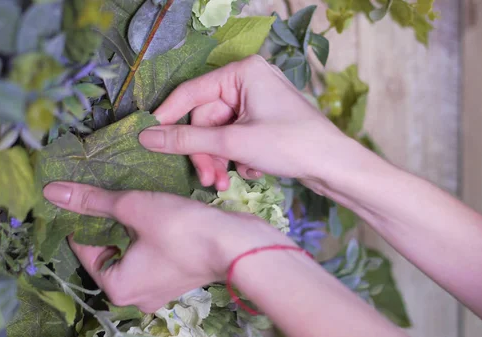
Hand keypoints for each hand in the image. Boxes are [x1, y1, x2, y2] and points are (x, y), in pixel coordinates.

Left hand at [43, 182, 292, 311]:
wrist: (239, 244)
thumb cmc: (185, 231)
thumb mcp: (134, 208)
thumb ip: (93, 200)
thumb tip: (53, 193)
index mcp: (118, 287)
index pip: (85, 246)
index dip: (82, 214)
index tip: (82, 188)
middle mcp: (136, 294)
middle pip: (108, 248)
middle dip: (108, 218)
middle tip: (105, 186)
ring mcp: (159, 286)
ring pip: (131, 248)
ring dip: (129, 222)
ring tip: (128, 193)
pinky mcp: (177, 274)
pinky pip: (151, 251)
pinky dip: (148, 231)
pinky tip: (153, 207)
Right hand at [138, 55, 363, 190]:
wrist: (335, 166)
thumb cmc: (290, 144)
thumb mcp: (234, 142)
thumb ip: (187, 139)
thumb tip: (147, 137)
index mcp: (242, 72)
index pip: (191, 92)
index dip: (168, 117)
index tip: (147, 138)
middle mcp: (248, 81)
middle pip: (205, 119)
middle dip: (205, 152)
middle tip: (208, 179)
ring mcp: (256, 101)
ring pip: (219, 133)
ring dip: (219, 160)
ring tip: (226, 183)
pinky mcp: (263, 120)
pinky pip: (235, 137)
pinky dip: (237, 157)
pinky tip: (252, 171)